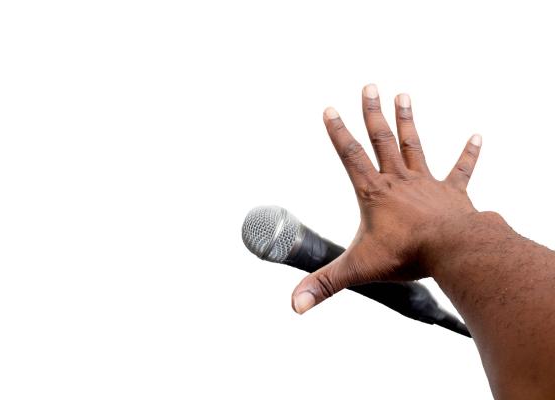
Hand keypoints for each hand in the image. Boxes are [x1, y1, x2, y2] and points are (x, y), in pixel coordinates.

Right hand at [292, 84, 482, 313]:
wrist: (453, 251)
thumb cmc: (406, 255)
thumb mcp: (358, 270)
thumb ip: (325, 285)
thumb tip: (295, 305)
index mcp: (374, 193)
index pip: (350, 156)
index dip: (337, 132)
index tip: (330, 108)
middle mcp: (398, 180)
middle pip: (381, 140)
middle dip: (373, 113)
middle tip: (369, 87)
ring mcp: (426, 183)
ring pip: (414, 144)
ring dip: (407, 120)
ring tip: (403, 95)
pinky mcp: (452, 192)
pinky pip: (462, 169)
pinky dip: (469, 153)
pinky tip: (477, 136)